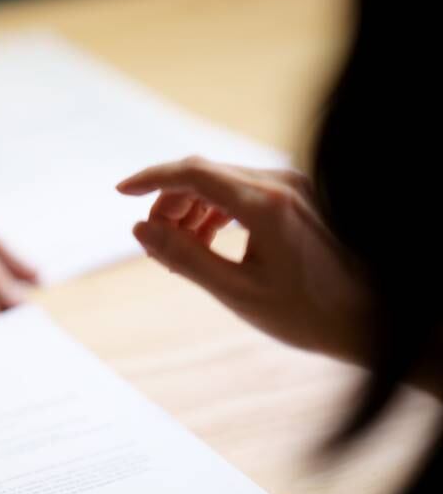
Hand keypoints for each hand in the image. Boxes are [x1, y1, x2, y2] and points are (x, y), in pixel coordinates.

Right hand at [117, 156, 369, 362]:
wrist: (373, 321)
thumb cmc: (310, 314)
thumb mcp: (237, 292)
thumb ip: (184, 257)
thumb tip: (140, 229)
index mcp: (266, 204)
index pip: (193, 172)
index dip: (151, 178)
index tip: (121, 192)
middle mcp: (281, 183)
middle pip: (204, 174)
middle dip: (169, 202)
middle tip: (153, 243)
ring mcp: (293, 186)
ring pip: (222, 180)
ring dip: (191, 208)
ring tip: (179, 249)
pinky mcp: (299, 195)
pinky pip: (243, 189)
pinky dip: (215, 210)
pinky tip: (207, 241)